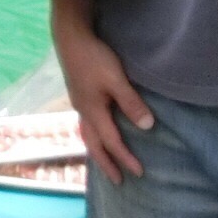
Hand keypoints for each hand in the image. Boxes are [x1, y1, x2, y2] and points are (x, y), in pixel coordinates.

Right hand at [52, 4, 152, 184]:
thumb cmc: (94, 57)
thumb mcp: (116, 79)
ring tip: (104, 160)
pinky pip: (86, 123)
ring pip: (87, 134)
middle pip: (94, 144)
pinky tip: (97, 129)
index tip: (139, 172)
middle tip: (118, 180)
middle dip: (106, 163)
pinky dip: (93, 134)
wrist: (70, 37)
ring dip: (97, 150)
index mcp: (93, 111)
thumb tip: (147, 127)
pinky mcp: (79, 94)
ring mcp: (79, 103)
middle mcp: (83, 111)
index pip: (112, 142)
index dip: (126, 158)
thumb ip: (130, 102)